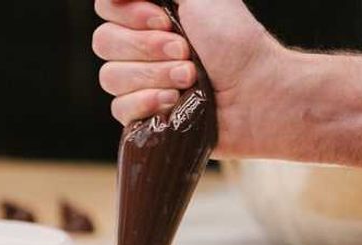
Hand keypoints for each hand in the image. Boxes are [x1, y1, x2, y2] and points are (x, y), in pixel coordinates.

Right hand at [92, 0, 288, 157]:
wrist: (258, 94)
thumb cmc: (236, 42)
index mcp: (150, 15)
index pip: (106, 7)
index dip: (128, 14)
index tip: (163, 20)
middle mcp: (141, 47)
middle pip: (103, 42)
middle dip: (148, 47)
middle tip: (187, 52)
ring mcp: (141, 84)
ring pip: (110, 77)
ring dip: (154, 75)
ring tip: (190, 78)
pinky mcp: (145, 116)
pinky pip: (119, 109)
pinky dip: (146, 103)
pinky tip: (174, 102)